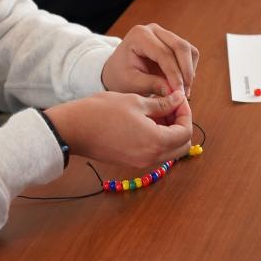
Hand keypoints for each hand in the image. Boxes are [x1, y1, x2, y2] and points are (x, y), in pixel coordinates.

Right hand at [45, 90, 192, 167]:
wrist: (74, 128)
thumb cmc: (103, 112)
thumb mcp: (136, 101)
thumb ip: (162, 103)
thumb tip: (178, 99)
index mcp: (156, 142)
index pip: (186, 132)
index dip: (185, 113)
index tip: (178, 98)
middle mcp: (152, 158)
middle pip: (181, 146)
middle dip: (181, 124)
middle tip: (171, 104)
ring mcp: (141, 162)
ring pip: (169, 150)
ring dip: (170, 131)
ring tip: (158, 109)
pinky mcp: (131, 161)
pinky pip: (155, 152)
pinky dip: (158, 137)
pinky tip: (146, 119)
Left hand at [101, 23, 198, 96]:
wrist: (117, 70)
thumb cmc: (120, 76)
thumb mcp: (131, 83)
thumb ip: (152, 85)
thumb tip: (174, 92)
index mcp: (139, 35)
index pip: (164, 53)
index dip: (174, 74)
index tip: (179, 93)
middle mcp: (153, 30)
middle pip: (180, 47)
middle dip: (185, 72)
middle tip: (185, 94)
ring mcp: (164, 33)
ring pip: (188, 50)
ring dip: (189, 71)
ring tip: (182, 91)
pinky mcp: (172, 41)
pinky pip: (189, 53)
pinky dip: (189, 69)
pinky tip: (181, 83)